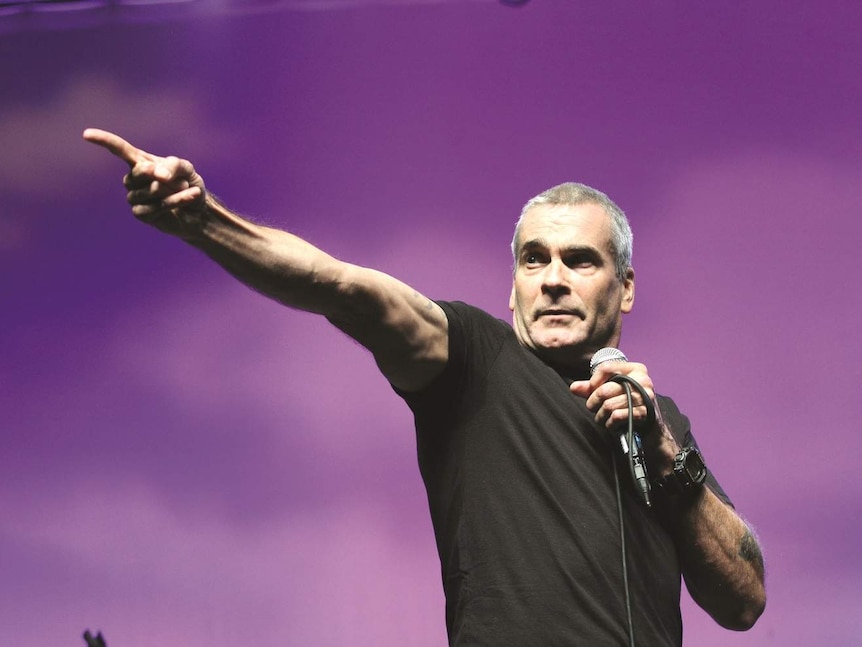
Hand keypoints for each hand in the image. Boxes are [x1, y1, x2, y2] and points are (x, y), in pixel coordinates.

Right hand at [83, 128, 207, 237]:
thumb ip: (173, 166)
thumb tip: (158, 174)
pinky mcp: (141, 214)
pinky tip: (190, 196)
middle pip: (137, 173)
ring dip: (172, 190)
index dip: (104, 141)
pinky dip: (176, 200)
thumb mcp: (186, 169)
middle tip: (173, 176)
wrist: (198, 210)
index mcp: (140, 162)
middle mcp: (133, 179)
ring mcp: (135, 197)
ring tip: (186, 187)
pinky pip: (155, 207)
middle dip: (156, 175)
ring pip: (149, 192)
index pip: (119, 149)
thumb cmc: (188, 184)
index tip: (86, 134)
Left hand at [570, 361, 680, 470]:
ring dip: (601, 416)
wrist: (651, 428)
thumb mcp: (611, 393)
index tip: (591, 390)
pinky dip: (610, 423)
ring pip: (609, 405)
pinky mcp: (645, 413)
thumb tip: (574, 387)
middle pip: (604, 389)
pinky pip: (617, 417)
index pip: (605, 368)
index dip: (593, 382)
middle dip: (593, 402)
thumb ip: (592, 388)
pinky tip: (612, 423)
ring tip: (603, 417)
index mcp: (635, 369)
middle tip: (594, 408)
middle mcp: (643, 380)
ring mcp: (646, 397)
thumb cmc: (629, 406)